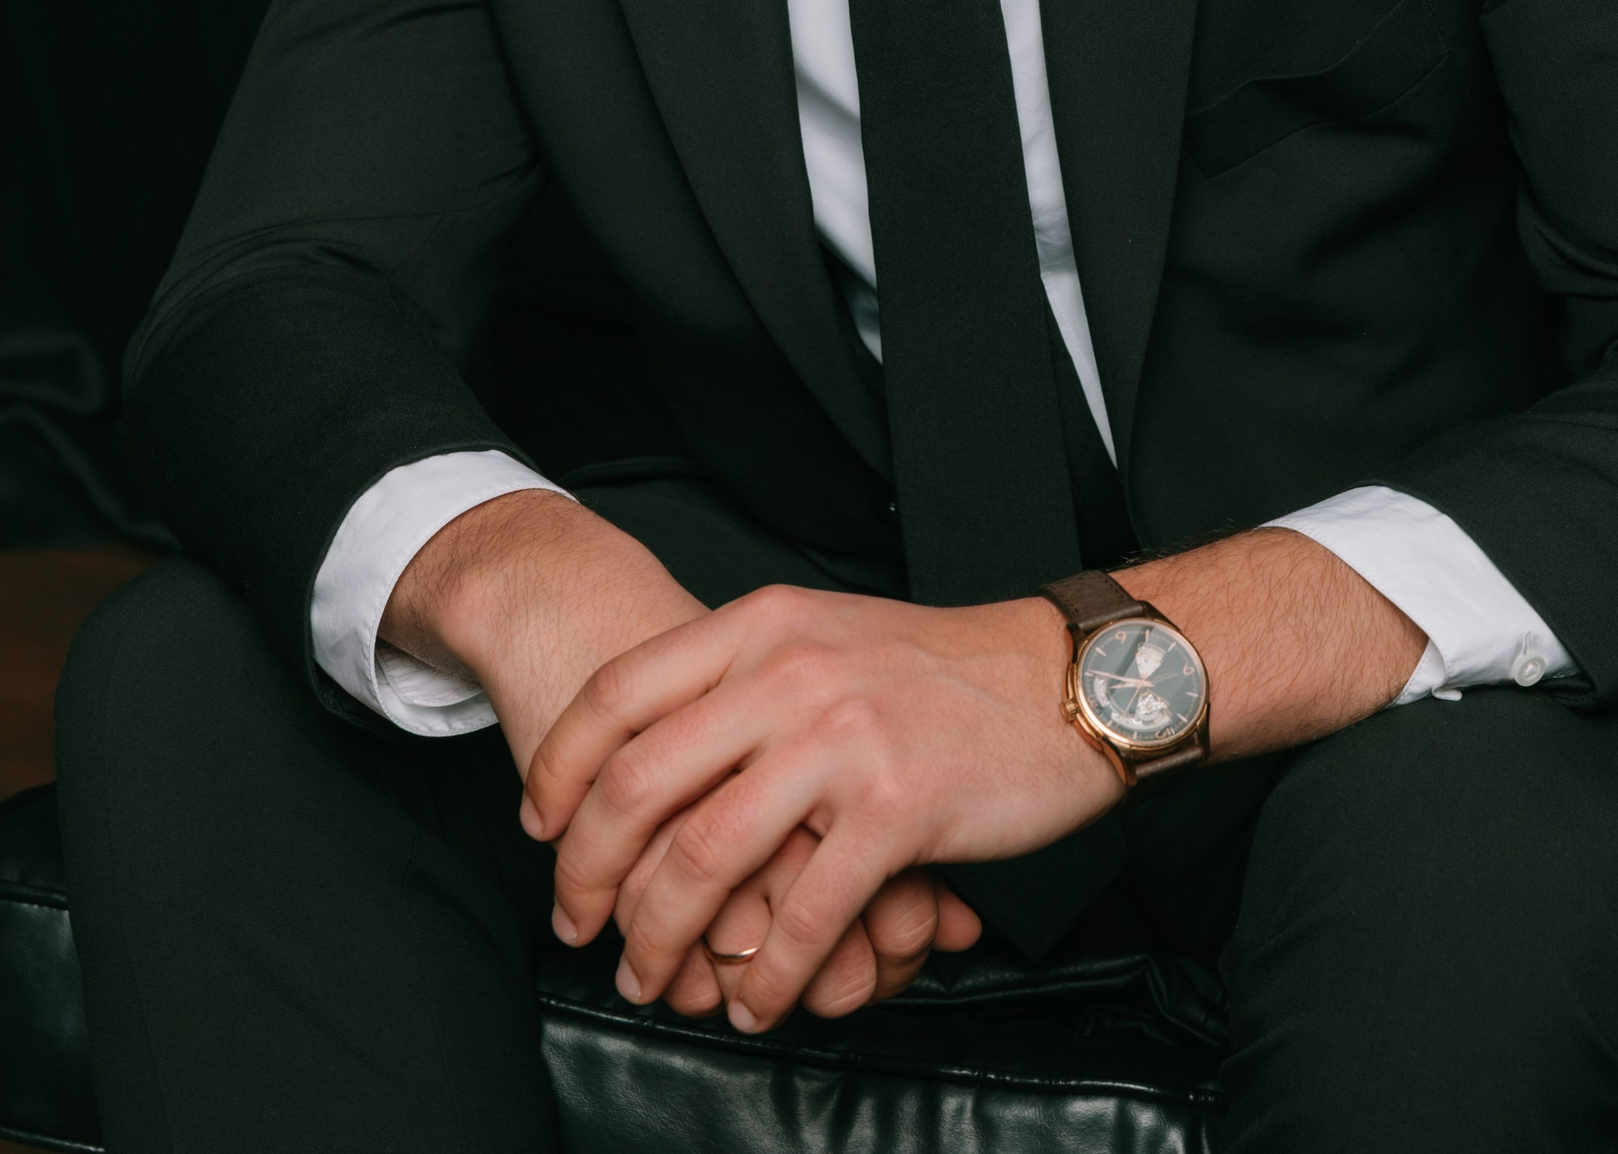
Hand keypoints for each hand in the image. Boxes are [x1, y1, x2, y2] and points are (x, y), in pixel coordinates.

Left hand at [382, 492, 974, 1013]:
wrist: (1068, 676)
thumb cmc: (946, 668)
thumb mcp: (828, 636)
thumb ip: (746, 675)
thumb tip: (658, 747)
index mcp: (763, 625)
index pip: (620, 692)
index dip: (561, 769)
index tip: (540, 828)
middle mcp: (787, 672)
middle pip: (639, 784)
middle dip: (587, 873)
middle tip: (576, 926)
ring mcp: (840, 739)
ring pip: (703, 858)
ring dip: (663, 939)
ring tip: (653, 979)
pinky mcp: (894, 809)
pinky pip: (802, 913)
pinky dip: (766, 975)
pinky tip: (759, 1001)